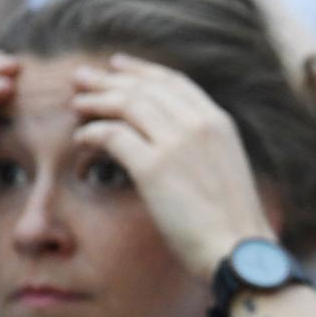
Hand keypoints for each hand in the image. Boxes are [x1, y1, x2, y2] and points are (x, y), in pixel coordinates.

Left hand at [70, 55, 275, 277]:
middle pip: (144, 88)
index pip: (174, 83)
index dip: (141, 70)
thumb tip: (174, 147)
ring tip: (75, 104)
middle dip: (109, 80)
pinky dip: (91, 132)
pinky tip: (81, 138)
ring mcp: (177, 144)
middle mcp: (199, 125)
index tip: (117, 65)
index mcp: (219, 124)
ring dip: (96, 101)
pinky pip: (111, 135)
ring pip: (125, 105)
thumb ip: (203, 150)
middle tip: (81, 77)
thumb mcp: (226, 172)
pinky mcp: (154, 167)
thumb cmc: (233, 225)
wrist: (240, 251)